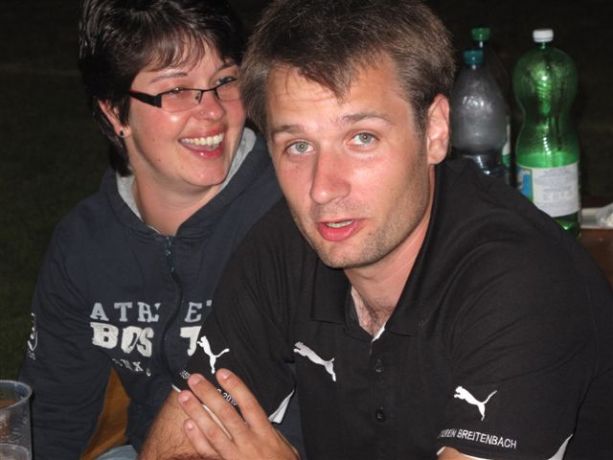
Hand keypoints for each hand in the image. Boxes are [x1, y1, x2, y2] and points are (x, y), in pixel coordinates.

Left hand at [178, 370, 299, 459]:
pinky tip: (188, 424)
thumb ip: (272, 432)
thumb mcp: (286, 448)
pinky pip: (209, 452)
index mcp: (266, 434)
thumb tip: (258, 417)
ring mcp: (235, 457)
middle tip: (194, 379)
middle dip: (209, 394)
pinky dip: (197, 439)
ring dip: (197, 412)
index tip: (222, 372)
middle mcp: (249, 443)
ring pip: (213, 432)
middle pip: (226, 414)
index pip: (249, 405)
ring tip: (184, 397)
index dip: (236, 387)